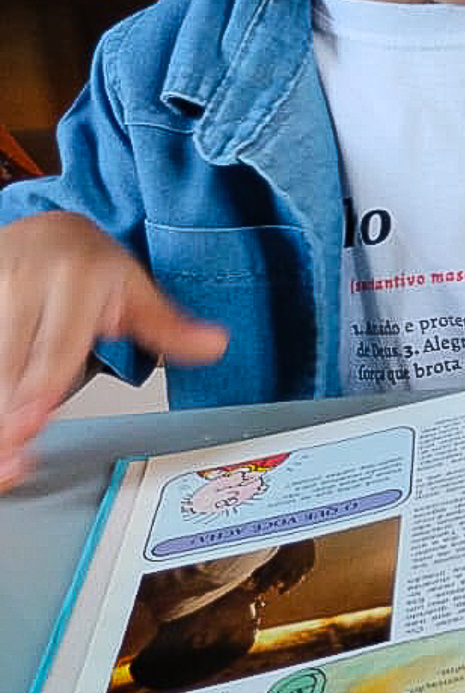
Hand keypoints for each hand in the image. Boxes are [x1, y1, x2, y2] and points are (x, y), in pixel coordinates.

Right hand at [0, 211, 228, 489]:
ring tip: (5, 459)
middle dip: (8, 416)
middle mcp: (23, 283)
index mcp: (74, 278)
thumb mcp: (135, 290)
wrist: (44, 230)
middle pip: (10, 364)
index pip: (56, 346)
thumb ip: (169, 327)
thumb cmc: (89, 265)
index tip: (31, 422)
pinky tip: (0, 430)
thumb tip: (216, 345)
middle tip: (11, 462)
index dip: (40, 390)